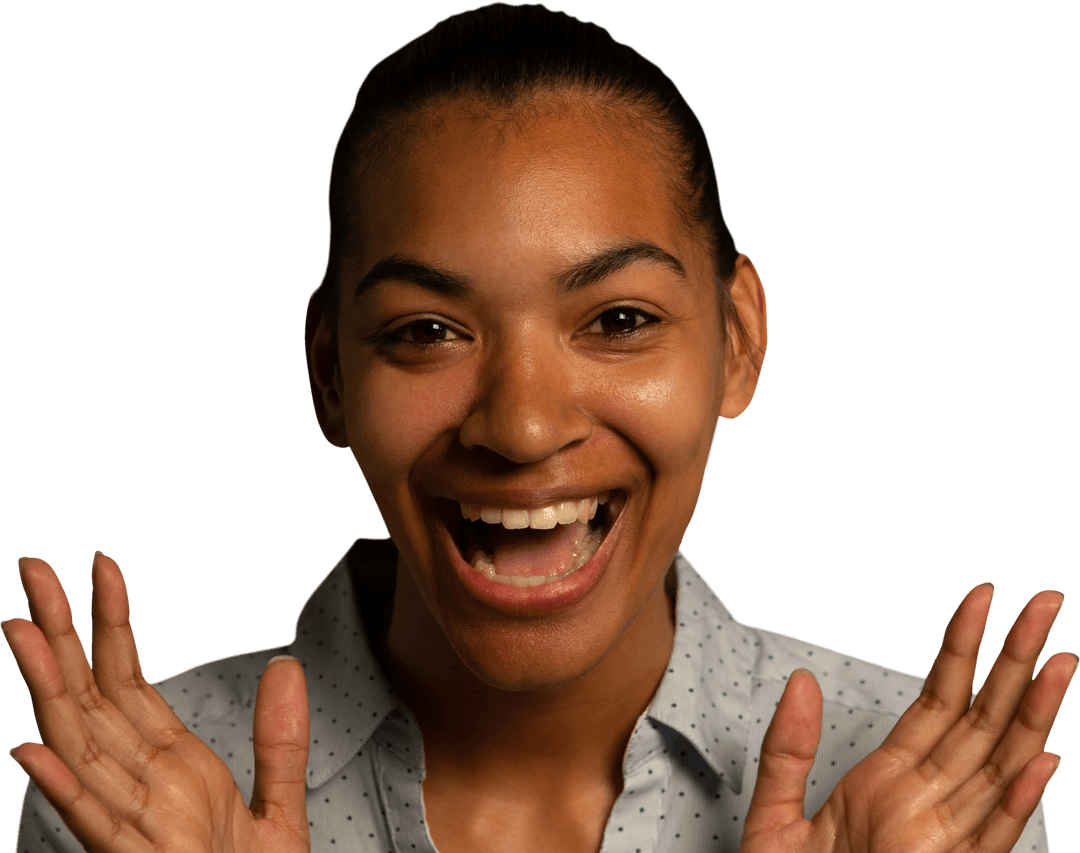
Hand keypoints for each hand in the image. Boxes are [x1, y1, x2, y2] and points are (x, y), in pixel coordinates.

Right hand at [4, 552, 310, 851]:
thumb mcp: (280, 808)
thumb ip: (279, 740)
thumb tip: (285, 666)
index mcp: (171, 764)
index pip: (129, 678)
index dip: (112, 622)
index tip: (102, 566)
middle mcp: (142, 783)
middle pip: (91, 696)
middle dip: (61, 634)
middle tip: (33, 568)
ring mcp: (134, 823)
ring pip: (80, 746)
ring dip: (49, 691)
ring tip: (19, 631)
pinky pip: (96, 822)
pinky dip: (63, 786)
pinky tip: (33, 748)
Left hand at [741, 584, 1074, 852]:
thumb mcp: (776, 814)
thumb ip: (789, 747)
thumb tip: (802, 678)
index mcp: (887, 780)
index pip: (937, 700)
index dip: (960, 649)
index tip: (980, 597)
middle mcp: (925, 802)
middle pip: (980, 720)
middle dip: (1014, 662)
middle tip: (1046, 603)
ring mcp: (942, 841)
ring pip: (997, 768)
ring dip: (1029, 717)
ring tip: (1059, 663)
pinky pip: (990, 838)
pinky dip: (1015, 801)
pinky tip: (1039, 760)